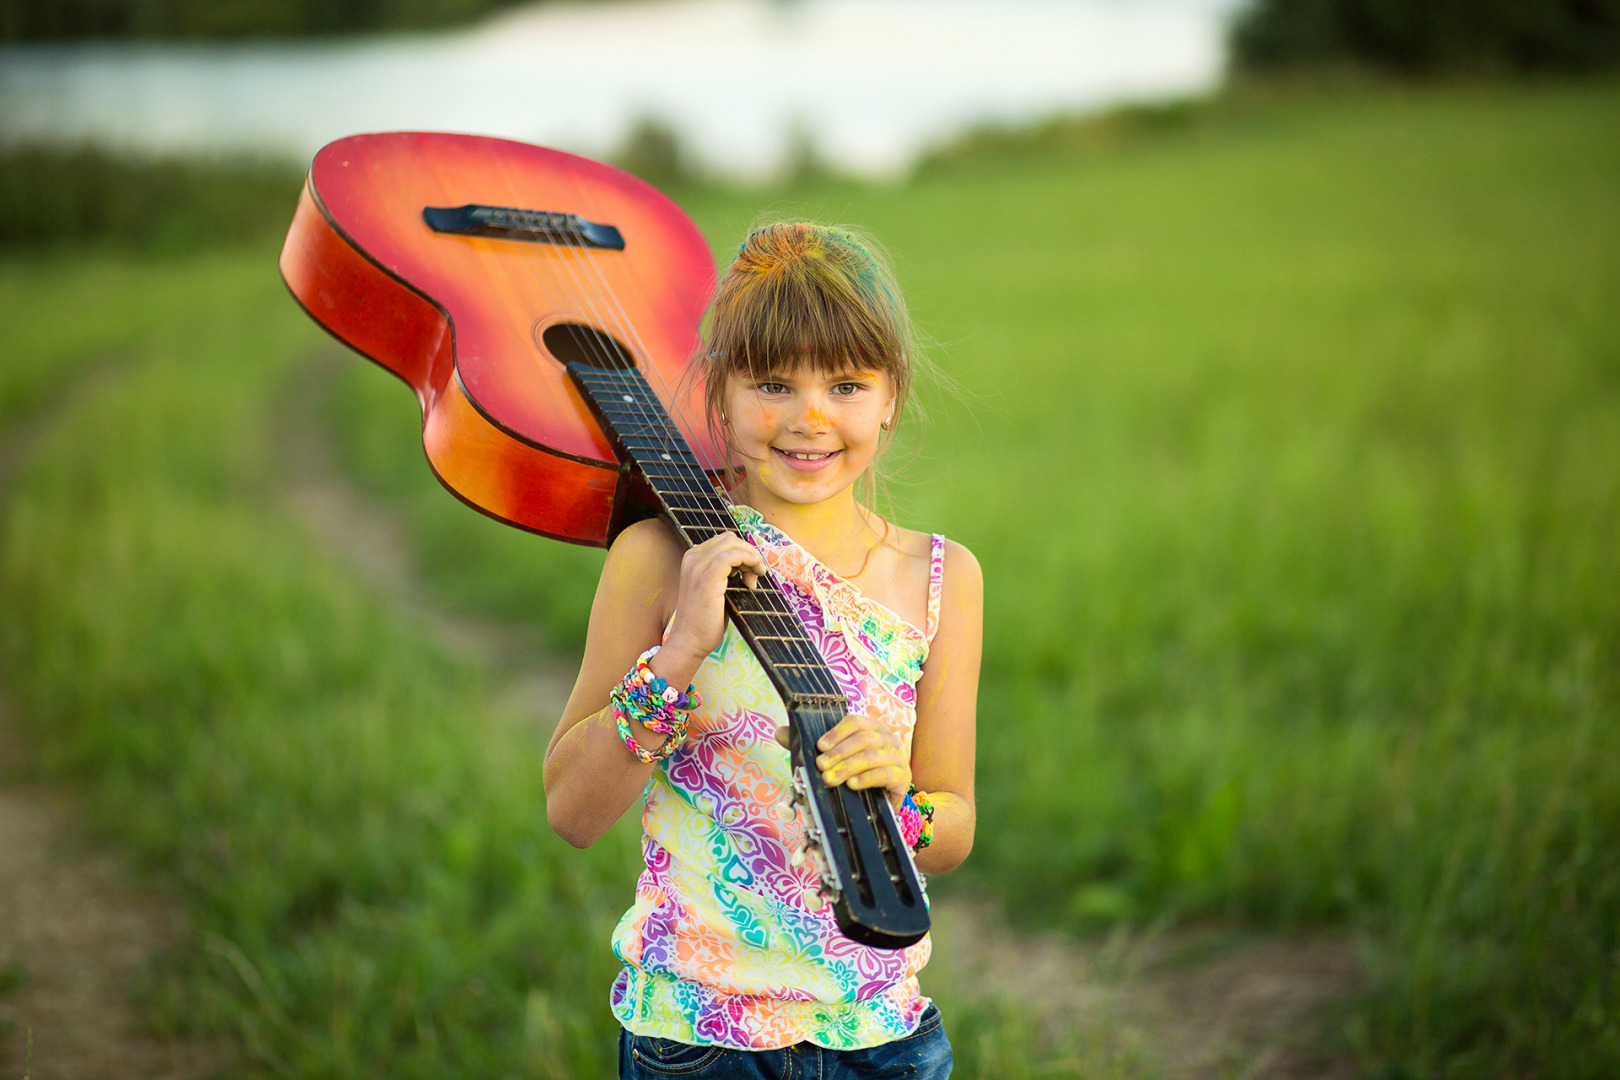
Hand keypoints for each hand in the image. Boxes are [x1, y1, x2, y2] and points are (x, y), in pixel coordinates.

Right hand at [660, 531, 767, 676]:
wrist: (689, 641)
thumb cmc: (704, 619)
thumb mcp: (715, 588)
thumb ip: (726, 572)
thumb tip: (750, 562)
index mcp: (693, 558)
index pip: (725, 541)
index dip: (743, 552)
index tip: (751, 572)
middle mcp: (692, 558)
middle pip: (730, 539)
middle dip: (749, 553)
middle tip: (756, 575)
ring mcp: (697, 567)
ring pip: (731, 544)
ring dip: (751, 556)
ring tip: (756, 577)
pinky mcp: (706, 579)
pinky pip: (731, 556)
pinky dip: (747, 559)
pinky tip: (753, 574)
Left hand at [778, 715, 910, 809]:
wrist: (882, 803)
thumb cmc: (857, 775)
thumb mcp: (834, 760)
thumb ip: (809, 746)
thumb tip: (779, 732)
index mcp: (872, 728)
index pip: (855, 721)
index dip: (836, 732)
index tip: (819, 747)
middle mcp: (888, 738)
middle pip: (864, 738)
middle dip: (839, 753)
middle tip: (820, 766)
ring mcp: (898, 757)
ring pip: (872, 756)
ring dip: (848, 767)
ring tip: (830, 779)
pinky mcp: (903, 777)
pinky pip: (885, 774)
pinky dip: (866, 779)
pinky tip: (852, 785)